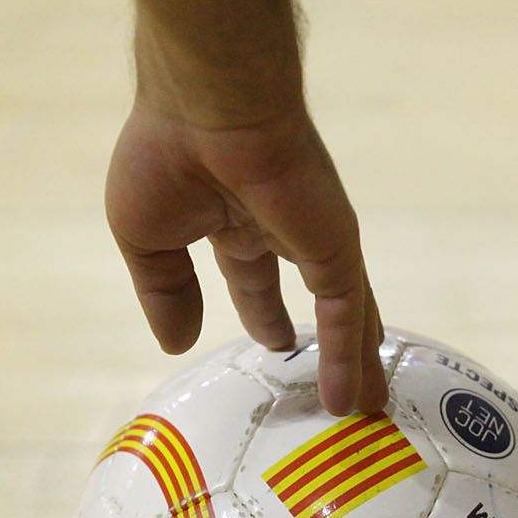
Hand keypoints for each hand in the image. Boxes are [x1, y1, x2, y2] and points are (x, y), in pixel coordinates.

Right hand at [106, 103, 387, 415]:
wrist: (204, 110)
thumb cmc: (162, 157)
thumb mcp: (146, 240)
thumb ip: (165, 293)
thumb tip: (177, 343)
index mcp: (231, 218)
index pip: (253, 274)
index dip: (263, 312)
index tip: (274, 344)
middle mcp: (281, 228)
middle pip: (315, 298)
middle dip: (326, 341)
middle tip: (340, 382)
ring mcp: (314, 238)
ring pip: (345, 314)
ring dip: (356, 361)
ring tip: (371, 407)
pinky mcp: (334, 247)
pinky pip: (346, 314)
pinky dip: (349, 358)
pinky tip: (352, 399)